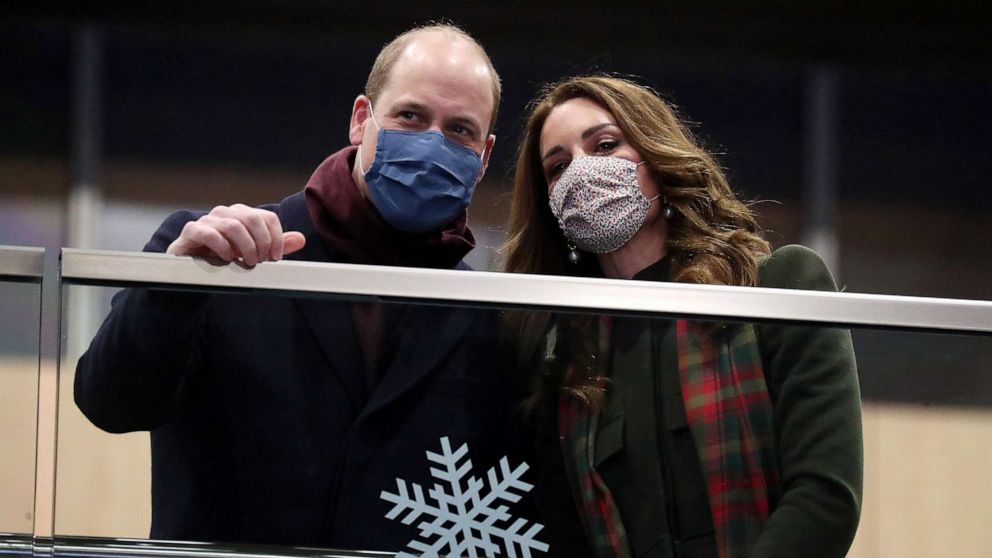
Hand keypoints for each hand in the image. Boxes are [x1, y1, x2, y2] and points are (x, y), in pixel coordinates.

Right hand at [166, 204, 305, 265]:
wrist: (191, 269)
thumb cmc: (224, 258)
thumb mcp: (254, 253)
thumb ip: (275, 245)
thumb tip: (301, 239)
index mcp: (242, 215)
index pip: (267, 217)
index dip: (276, 237)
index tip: (276, 257)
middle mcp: (226, 213)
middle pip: (252, 218)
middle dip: (262, 242)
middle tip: (262, 261)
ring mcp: (207, 220)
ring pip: (233, 226)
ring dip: (245, 247)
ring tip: (247, 263)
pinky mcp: (192, 231)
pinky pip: (209, 233)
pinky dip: (222, 247)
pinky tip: (228, 259)